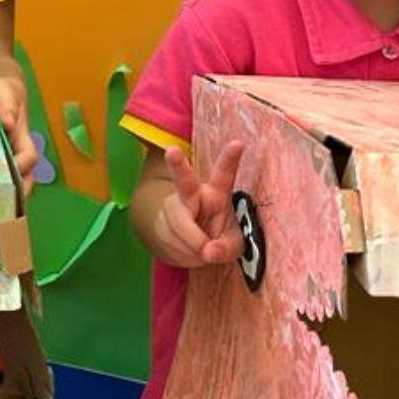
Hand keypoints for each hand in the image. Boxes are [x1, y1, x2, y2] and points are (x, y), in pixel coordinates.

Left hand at [0, 74, 37, 194]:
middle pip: (26, 178)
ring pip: (13, 181)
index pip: (29, 157)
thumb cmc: (3, 89)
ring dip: (6, 195)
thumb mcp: (4, 91)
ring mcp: (7, 156)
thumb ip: (7, 104)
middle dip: (19, 194)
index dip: (23, 167)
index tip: (10, 173)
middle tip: (3, 209)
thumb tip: (8, 122)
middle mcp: (18, 151)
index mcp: (22, 136)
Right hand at [155, 139, 244, 267]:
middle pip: (184, 180)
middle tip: (172, 150)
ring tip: (202, 251)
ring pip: (179, 227)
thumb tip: (209, 252)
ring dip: (192, 246)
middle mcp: (193, 194)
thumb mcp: (231, 245)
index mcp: (217, 193)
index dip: (231, 159)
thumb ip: (226, 249)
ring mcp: (173, 206)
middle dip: (177, 165)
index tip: (239, 143)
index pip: (224, 174)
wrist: (187, 247)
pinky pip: (170, 242)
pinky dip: (183, 255)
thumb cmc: (217, 239)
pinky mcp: (160, 220)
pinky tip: (188, 252)